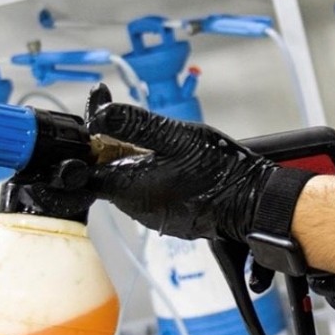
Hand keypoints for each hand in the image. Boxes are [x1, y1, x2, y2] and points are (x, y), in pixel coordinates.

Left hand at [86, 85, 276, 241]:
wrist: (250, 202)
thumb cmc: (218, 171)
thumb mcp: (176, 135)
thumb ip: (134, 124)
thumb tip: (98, 114)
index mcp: (129, 188)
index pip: (85, 172)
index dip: (86, 146)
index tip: (98, 124)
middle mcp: (135, 208)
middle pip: (106, 177)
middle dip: (113, 152)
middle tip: (133, 129)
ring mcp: (151, 216)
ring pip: (128, 186)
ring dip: (134, 165)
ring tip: (159, 149)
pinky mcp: (166, 219)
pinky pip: (148, 195)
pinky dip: (151, 179)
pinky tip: (171, 167)